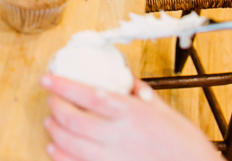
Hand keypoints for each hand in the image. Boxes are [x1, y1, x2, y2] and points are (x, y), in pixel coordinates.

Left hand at [41, 74, 221, 160]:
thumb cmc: (185, 145)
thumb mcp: (165, 112)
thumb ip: (141, 94)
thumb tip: (125, 80)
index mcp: (131, 114)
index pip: (88, 95)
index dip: (63, 86)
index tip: (47, 79)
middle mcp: (118, 136)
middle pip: (72, 120)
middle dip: (55, 108)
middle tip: (51, 101)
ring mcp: (112, 158)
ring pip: (69, 144)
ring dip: (54, 131)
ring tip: (51, 123)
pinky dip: (60, 156)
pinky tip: (55, 148)